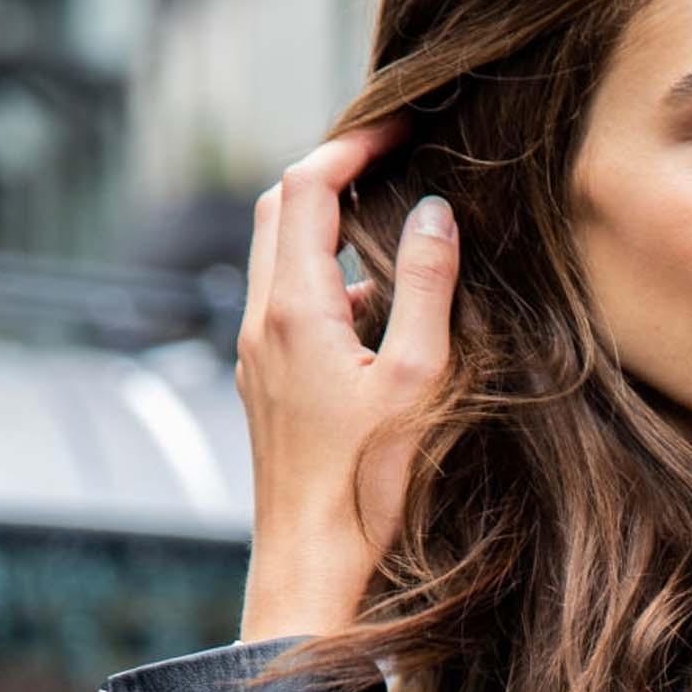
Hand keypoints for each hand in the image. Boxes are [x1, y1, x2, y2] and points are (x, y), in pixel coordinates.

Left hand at [235, 121, 458, 643]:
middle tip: (391, 157)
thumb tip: (433, 211)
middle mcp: (261, 321)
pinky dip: (331, 279)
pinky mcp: (269, 383)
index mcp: (293, 310)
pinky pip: (291, 303)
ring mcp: (258, 354)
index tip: (401, 126)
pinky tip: (384, 310)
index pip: (306, 188)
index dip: (351, 144)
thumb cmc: (367, 486)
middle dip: (331, 171)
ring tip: (395, 225)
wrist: (312, 565)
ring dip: (329, 225)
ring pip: (281, 255)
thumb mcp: (417, 379)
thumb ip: (424, 287)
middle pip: (279, 208)